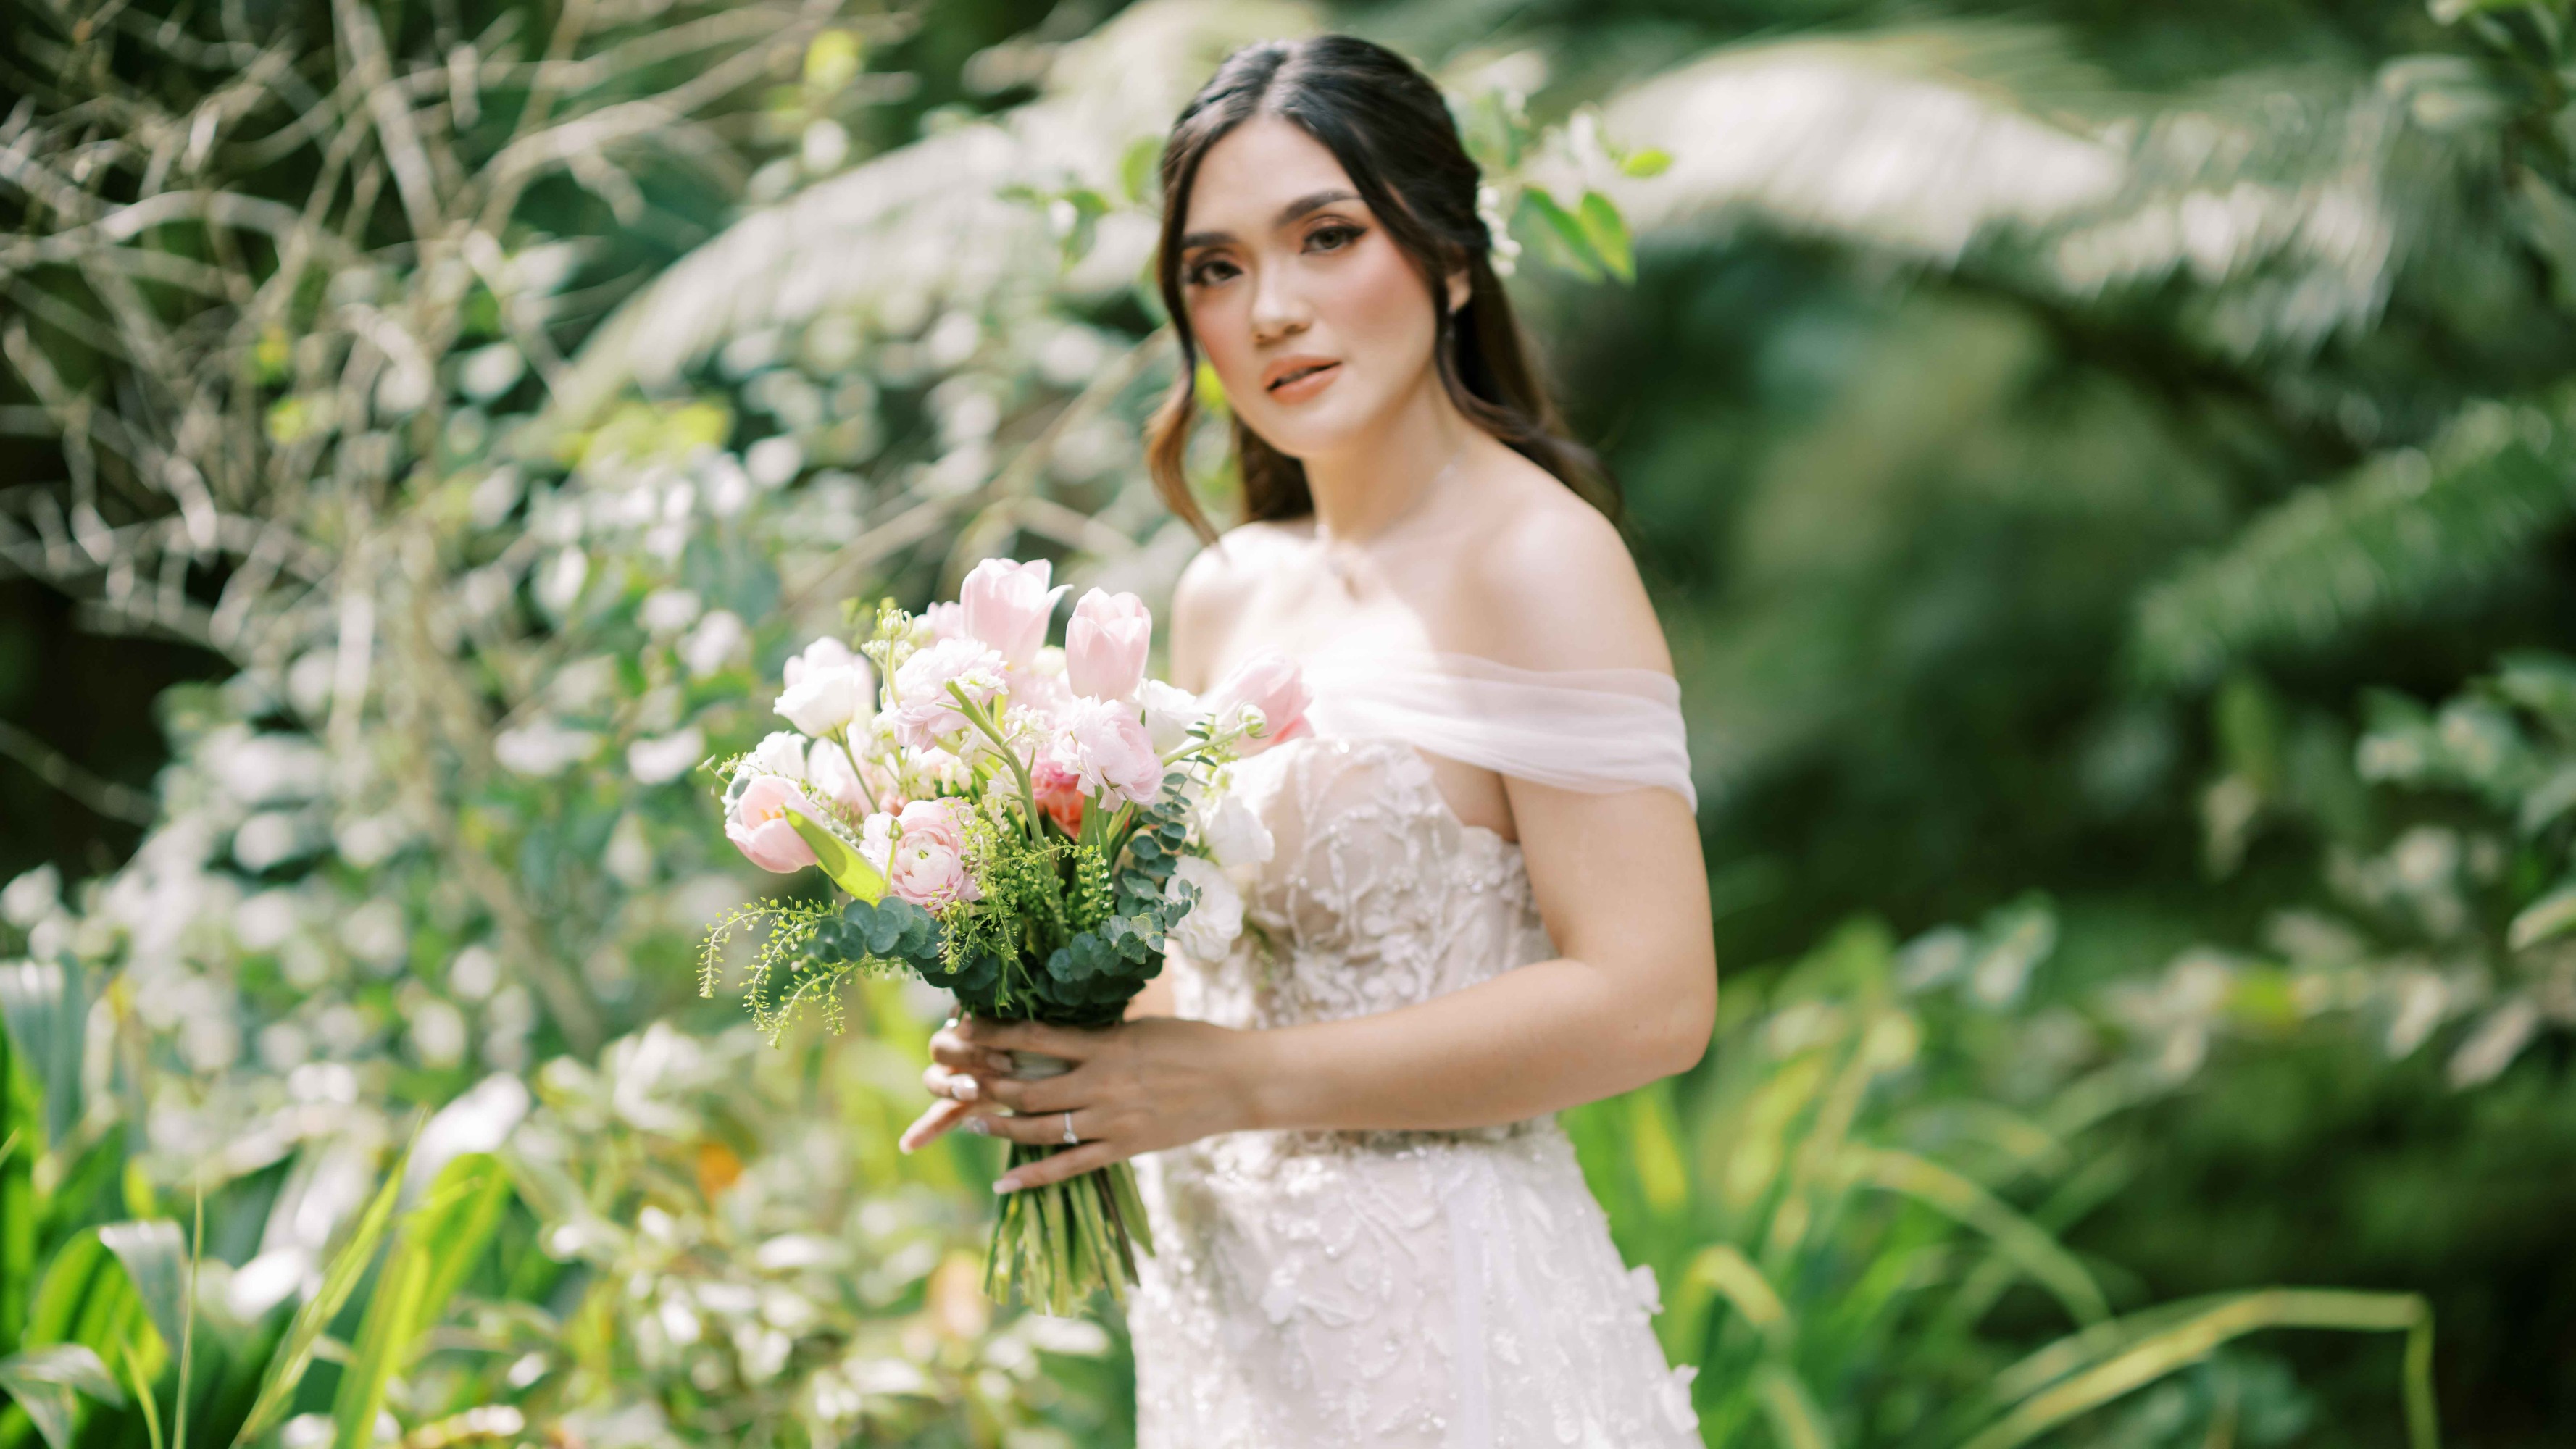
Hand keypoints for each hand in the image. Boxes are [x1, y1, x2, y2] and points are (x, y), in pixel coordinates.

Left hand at [896, 1012, 1262, 1192]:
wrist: (1237, 1081)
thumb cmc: (1193, 1043)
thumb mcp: (1142, 1027)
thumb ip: (1100, 1034)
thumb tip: (1062, 1030)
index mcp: (1104, 1044)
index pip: (1035, 1035)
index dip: (993, 1034)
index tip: (961, 1030)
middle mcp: (1100, 1082)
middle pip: (1027, 1085)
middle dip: (985, 1084)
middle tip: (953, 1081)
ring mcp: (1111, 1119)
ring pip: (1041, 1126)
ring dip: (1000, 1125)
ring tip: (969, 1122)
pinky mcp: (1125, 1147)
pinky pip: (1071, 1166)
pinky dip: (1034, 1175)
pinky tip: (1004, 1181)